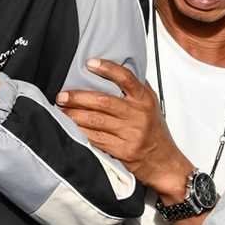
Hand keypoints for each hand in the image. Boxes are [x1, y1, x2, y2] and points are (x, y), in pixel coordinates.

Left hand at [56, 58, 193, 198]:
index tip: (90, 63)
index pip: (127, 79)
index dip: (108, 69)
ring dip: (73, 115)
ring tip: (61, 110)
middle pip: (103, 101)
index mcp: (145, 100)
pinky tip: (69, 127)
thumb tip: (117, 67)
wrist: (163, 161)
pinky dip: (79, 132)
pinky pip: (95, 138)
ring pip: (95, 121)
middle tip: (62, 95)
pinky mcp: (122, 150)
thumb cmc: (154, 130)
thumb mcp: (151, 106)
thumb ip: (137, 88)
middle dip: (78, 97)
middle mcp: (139, 115)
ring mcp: (131, 134)